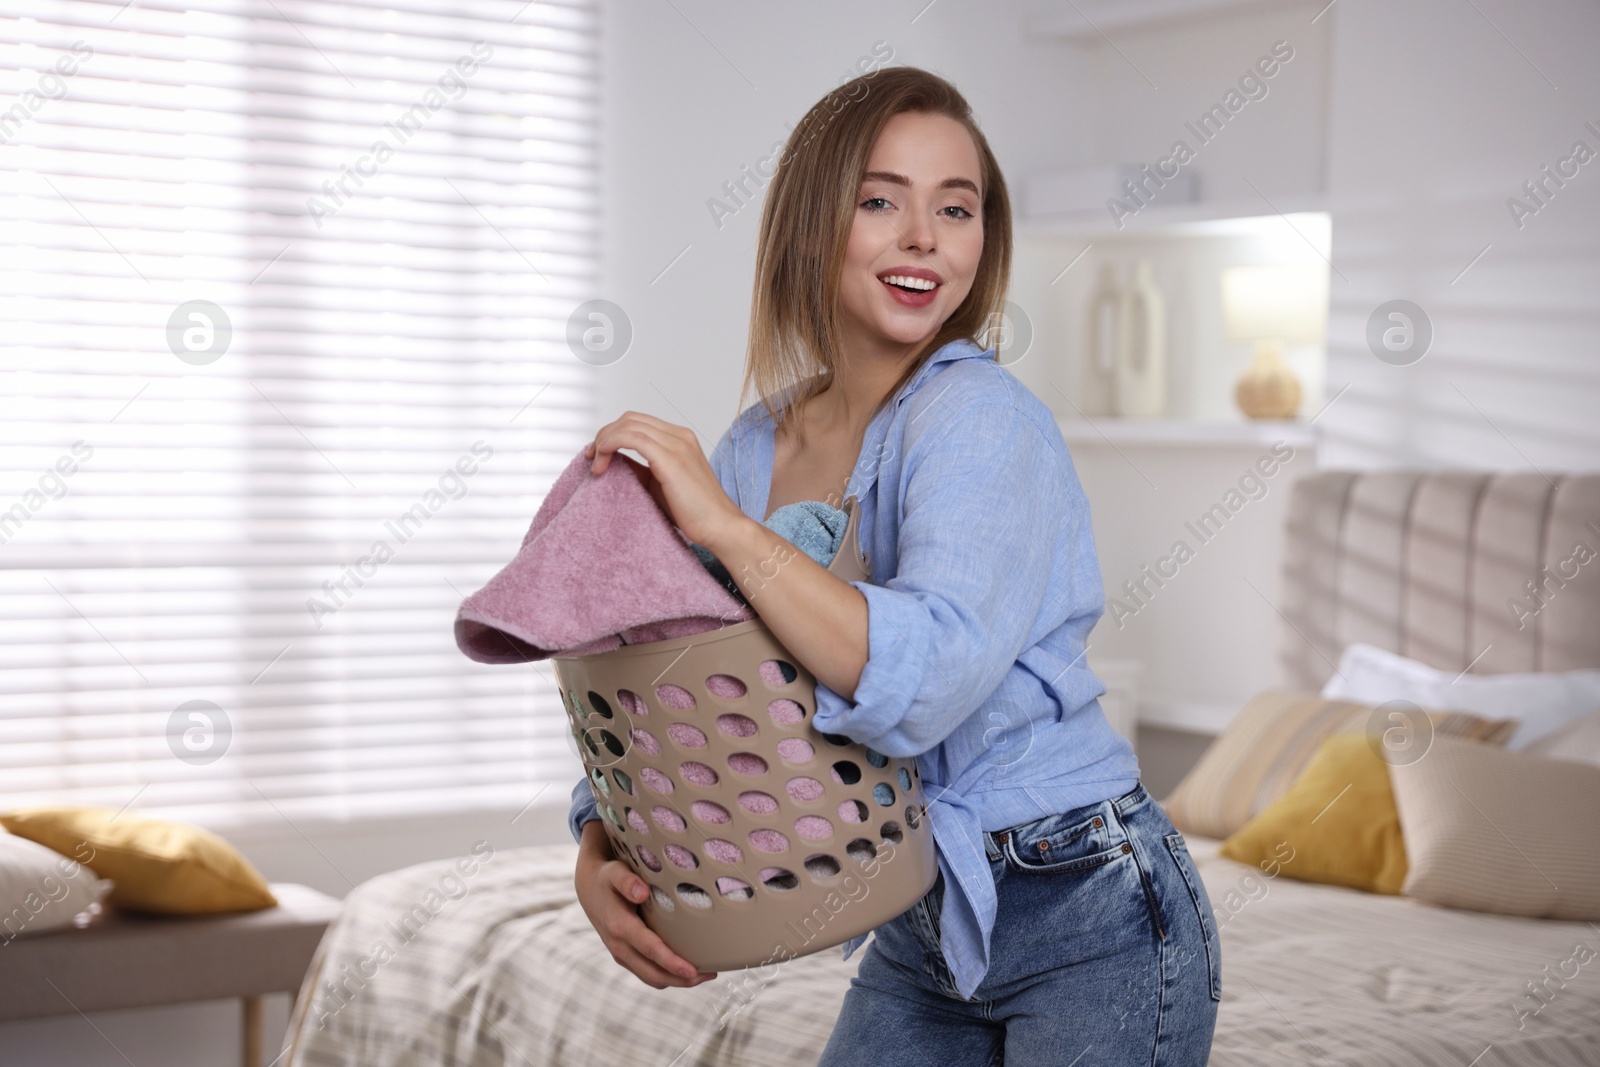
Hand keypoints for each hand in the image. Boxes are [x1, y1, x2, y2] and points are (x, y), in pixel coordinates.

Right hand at [573, 821, 717, 988]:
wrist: (589, 889)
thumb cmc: (607, 878)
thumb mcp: (614, 872)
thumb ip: (627, 880)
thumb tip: (642, 892)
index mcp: (620, 927)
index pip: (650, 950)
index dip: (672, 963)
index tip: (693, 970)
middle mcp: (620, 947)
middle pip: (654, 974)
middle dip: (682, 979)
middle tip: (711, 975)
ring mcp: (622, 955)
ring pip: (652, 978)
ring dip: (678, 981)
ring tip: (705, 974)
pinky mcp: (626, 957)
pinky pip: (649, 973)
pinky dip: (668, 975)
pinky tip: (687, 968)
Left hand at [584, 411, 745, 548]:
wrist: (720, 526)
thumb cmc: (693, 512)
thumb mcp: (659, 485)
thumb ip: (639, 469)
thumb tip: (612, 462)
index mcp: (680, 438)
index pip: (637, 422)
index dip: (612, 433)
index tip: (597, 455)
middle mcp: (679, 435)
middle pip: (630, 419)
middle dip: (605, 434)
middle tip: (592, 458)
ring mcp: (677, 444)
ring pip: (628, 425)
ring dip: (604, 441)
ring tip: (595, 464)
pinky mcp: (671, 458)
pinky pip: (632, 438)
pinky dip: (610, 444)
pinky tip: (602, 463)